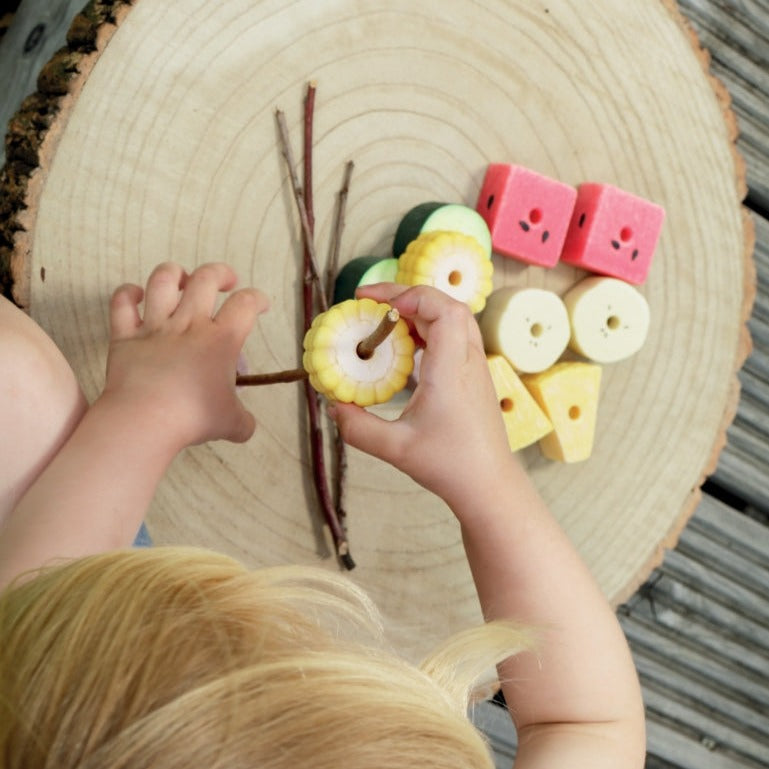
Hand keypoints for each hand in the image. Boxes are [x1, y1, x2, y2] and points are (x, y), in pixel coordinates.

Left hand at [103, 262, 268, 448]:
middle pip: (206, 279)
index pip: (246, 304)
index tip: (260, 305)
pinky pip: (121, 303)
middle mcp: (190, 324)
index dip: (257, 298)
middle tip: (226, 282)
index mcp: (221, 340)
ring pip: (163, 280)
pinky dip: (128, 292)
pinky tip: (136, 294)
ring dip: (175, 272)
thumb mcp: (231, 424)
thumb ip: (243, 421)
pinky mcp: (125, 336)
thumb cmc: (193, 419)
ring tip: (182, 278)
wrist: (144, 420)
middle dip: (220, 273)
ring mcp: (155, 326)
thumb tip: (246, 426)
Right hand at [328, 283, 514, 509]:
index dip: (410, 296)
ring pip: (452, 320)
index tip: (376, 303)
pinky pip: (453, 337)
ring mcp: (475, 367)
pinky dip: (427, 331)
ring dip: (417, 314)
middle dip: (407, 297)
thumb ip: (358, 428)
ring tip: (384, 324)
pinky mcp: (474, 376)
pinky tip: (405, 349)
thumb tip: (334, 406)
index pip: (443, 310)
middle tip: (370, 304)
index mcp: (451, 370)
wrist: (488, 484)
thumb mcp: (396, 449)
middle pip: (447, 306)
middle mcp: (468, 361)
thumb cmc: (450, 466)